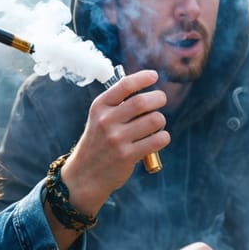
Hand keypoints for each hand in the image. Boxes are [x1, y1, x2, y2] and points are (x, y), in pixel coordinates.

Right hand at [60, 69, 169, 214]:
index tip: (154, 76)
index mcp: (100, 107)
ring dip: (161, 120)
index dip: (142, 78)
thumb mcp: (99, 118)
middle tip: (161, 100)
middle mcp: (106, 121)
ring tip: (156, 124)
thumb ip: (118, 103)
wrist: (85, 174)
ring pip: (154, 120)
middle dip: (158, 98)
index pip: (124, 85)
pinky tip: (158, 138)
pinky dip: (163, 137)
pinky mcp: (127, 156)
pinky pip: (158, 140)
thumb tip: (148, 88)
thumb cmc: (99, 141)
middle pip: (142, 102)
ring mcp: (117, 139)